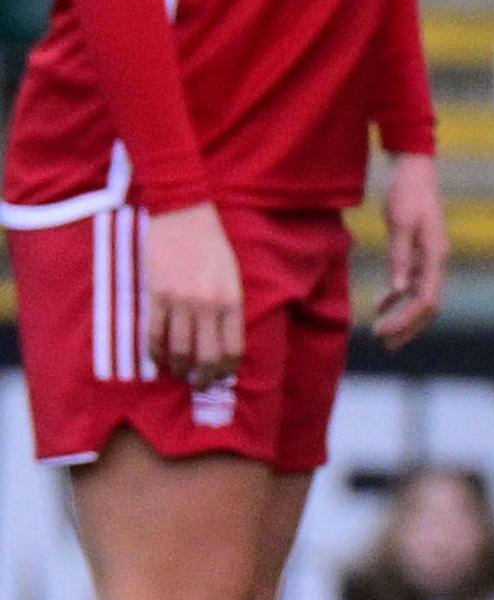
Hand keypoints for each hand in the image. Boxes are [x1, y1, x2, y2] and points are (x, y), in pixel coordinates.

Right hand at [140, 201, 244, 385]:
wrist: (184, 215)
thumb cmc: (213, 246)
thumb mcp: (233, 277)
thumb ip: (230, 307)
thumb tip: (223, 339)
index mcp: (233, 301)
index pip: (233, 348)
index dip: (226, 369)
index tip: (221, 377)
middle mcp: (208, 306)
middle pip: (206, 357)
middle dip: (203, 378)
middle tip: (200, 384)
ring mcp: (180, 303)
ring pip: (178, 351)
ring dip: (179, 369)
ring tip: (180, 374)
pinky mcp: (156, 297)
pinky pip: (154, 335)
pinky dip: (156, 352)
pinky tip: (158, 359)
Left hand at [372, 151, 445, 347]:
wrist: (415, 172)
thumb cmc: (407, 194)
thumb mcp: (399, 223)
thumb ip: (400, 258)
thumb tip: (399, 292)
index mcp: (435, 256)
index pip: (427, 300)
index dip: (406, 320)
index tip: (382, 332)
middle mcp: (438, 261)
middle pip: (429, 305)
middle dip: (408, 327)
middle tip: (384, 343)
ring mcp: (431, 258)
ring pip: (423, 298)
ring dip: (404, 317)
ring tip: (382, 333)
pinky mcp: (422, 253)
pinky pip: (414, 283)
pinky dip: (399, 297)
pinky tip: (381, 305)